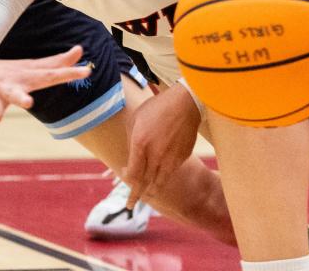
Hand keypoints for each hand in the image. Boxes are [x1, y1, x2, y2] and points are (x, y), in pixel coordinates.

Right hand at [0, 46, 91, 148]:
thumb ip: (56, 62)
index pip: (48, 75)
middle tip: (28, 103)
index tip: (86, 71)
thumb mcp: (31, 67)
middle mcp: (6, 88)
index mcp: (23, 78)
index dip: (67, 73)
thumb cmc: (8, 73)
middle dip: (20, 98)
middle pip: (15, 93)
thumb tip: (80, 50)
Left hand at [122, 83, 200, 207]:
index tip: (122, 177)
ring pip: (159, 182)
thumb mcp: (136, 119)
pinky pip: (170, 172)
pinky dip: (163, 178)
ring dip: (151, 191)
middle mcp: (155, 155)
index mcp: (140, 144)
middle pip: (144, 183)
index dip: (126, 179)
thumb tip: (131, 157)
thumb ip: (131, 140)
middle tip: (130, 205)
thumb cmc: (157, 108)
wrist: (186, 103)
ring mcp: (170, 158)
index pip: (132, 172)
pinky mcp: (182, 158)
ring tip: (145, 198)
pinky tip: (159, 177)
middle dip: (136, 195)